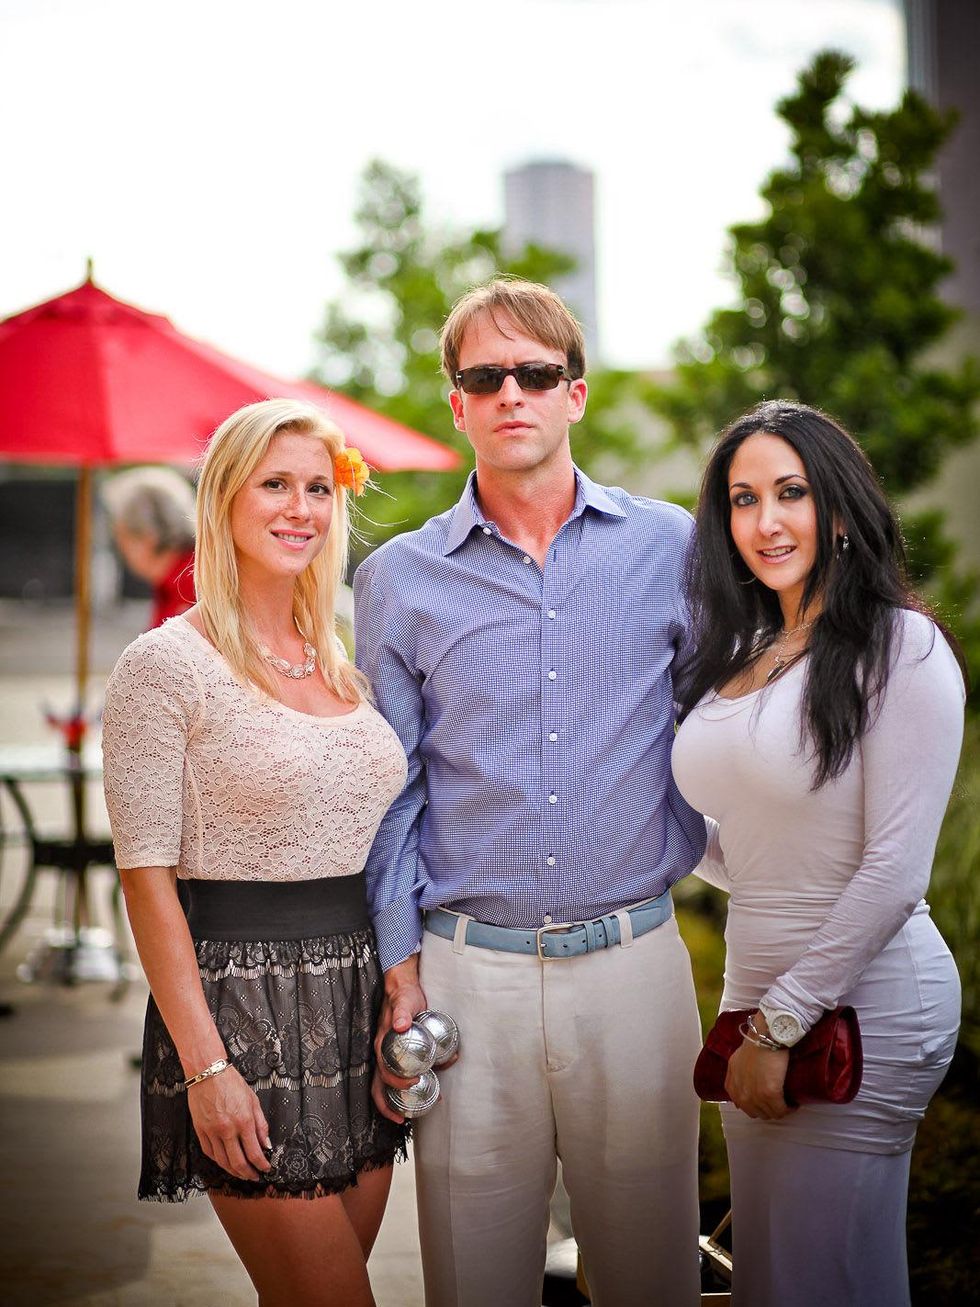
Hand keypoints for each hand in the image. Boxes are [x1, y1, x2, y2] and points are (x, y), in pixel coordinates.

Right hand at [187, 1065, 272, 1180]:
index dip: (261, 1165)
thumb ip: (261, 1124)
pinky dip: (218, 1161)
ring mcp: (212, 1132)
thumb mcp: (253, 1100)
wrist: (208, 1072)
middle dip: (248, 1173)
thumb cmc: (231, 1082)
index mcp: (244, 1121)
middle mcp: (228, 1129)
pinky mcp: (200, 1131)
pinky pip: (210, 1153)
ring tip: (241, 1173)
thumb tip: (266, 1144)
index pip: (254, 1152)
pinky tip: (225, 1162)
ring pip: (222, 1162)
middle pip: (238, 1162)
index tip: (266, 1168)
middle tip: (254, 1176)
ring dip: (233, 1171)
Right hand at [372, 954, 427, 1123]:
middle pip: (380, 1086)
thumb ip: (401, 1013)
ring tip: (413, 1113)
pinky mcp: (401, 1053)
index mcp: (382, 1045)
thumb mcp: (403, 1002)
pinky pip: (401, 1074)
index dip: (393, 1084)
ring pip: (389, 1084)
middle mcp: (384, 1053)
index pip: (382, 1072)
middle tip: (405, 1117)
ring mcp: (391, 1055)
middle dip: (389, 1105)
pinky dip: (409, 1086)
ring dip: (397, 1100)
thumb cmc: (403, 995)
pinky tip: (427, 1089)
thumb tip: (400, 1025)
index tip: (411, 1085)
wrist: (403, 988)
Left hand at [725, 1030, 792, 1120]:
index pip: (745, 1108)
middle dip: (768, 1109)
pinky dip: (789, 1109)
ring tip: (787, 1103)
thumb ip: (735, 1078)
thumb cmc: (754, 1045)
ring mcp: (755, 1096)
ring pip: (771, 1114)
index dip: (758, 1106)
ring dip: (780, 1110)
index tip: (767, 1102)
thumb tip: (742, 1089)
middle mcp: (742, 1095)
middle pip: (758, 1113)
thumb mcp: (736, 1062)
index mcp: (732, 1087)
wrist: (765, 1037)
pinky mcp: (770, 1094)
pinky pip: (781, 1110)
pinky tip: (793, 1104)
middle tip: (779, 1102)